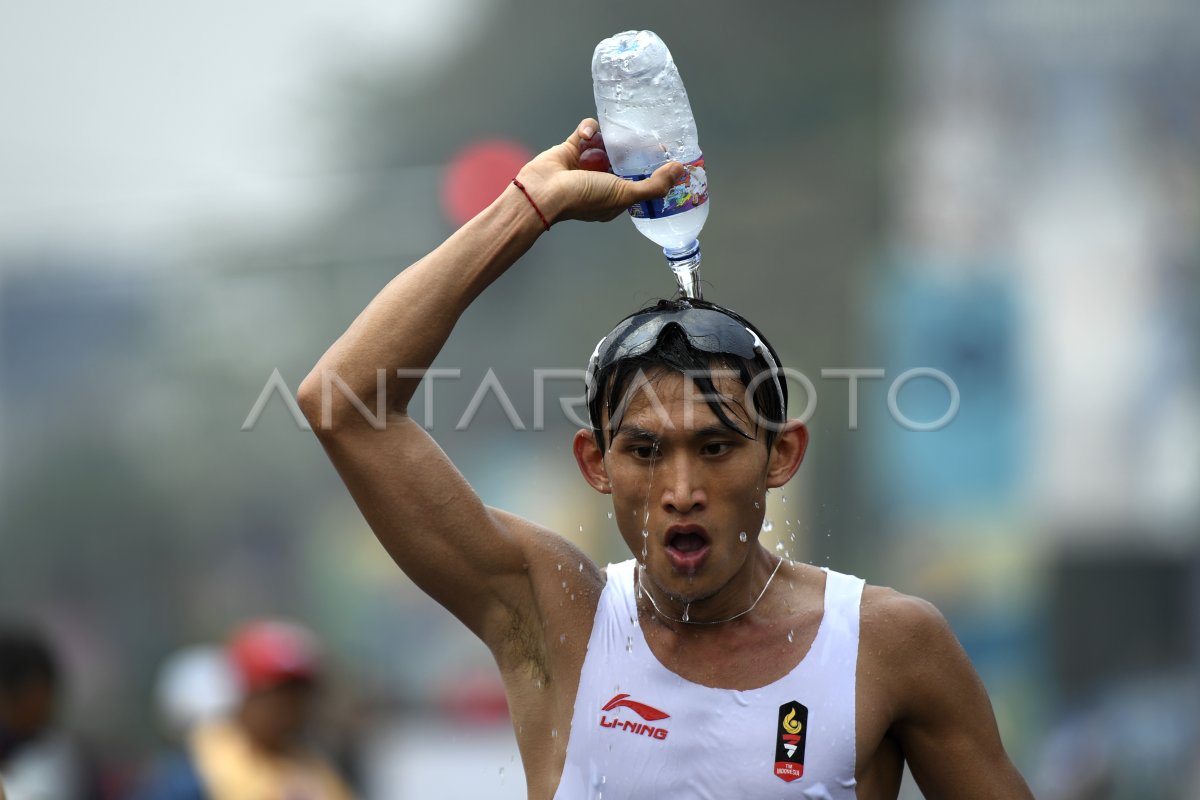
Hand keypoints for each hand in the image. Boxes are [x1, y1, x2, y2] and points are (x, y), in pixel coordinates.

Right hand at [515, 118, 684, 224]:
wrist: (543, 191)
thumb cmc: (582, 198)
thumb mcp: (624, 194)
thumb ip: (653, 185)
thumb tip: (680, 170)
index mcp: (615, 197)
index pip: (640, 180)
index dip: (653, 169)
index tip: (666, 154)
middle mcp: (602, 181)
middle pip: (625, 159)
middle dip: (634, 148)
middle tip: (646, 135)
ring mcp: (586, 164)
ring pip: (607, 143)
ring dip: (610, 136)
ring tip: (616, 131)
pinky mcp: (572, 148)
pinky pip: (586, 132)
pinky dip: (588, 129)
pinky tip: (587, 134)